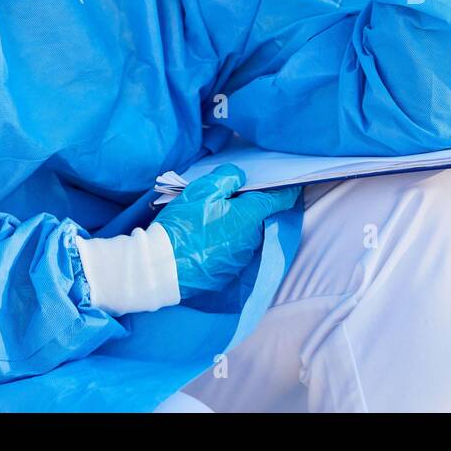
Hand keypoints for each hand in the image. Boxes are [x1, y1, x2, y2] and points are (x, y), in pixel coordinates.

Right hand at [155, 164, 300, 294]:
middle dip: (252, 206)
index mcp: (249, 217)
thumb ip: (227, 178)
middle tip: (232, 196)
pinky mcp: (228, 273)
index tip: (290, 182)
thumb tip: (240, 178)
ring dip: (238, 225)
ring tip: (213, 218)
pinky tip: (207, 238)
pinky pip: (234, 251)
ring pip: (247, 235)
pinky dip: (227, 242)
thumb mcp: (200, 191)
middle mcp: (252, 240)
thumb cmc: (181, 226)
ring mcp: (241, 259)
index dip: (287, 189)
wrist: (160, 269)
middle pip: (261, 217)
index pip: (281, 199)